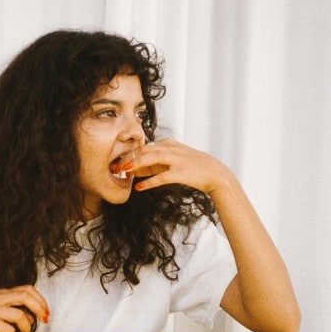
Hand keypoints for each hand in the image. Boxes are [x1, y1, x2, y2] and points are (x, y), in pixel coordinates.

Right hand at [0, 285, 49, 331]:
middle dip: (40, 308)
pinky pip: (8, 330)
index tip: (46, 313)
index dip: (40, 300)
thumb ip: (13, 312)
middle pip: (26, 296)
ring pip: (19, 315)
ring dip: (27, 328)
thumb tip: (33, 317)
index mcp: (0, 294)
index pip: (27, 289)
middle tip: (44, 320)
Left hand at [114, 139, 231, 195]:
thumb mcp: (175, 160)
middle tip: (114, 166)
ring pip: (150, 159)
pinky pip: (161, 177)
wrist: (216, 174)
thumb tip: (137, 169)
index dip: (130, 153)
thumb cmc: (195, 168)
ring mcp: (176, 160)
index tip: (117, 161)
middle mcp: (171, 149)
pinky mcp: (181, 173)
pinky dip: (148, 182)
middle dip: (128, 157)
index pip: (145, 147)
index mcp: (169, 144)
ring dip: (135, 165)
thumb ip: (157, 163)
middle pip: (144, 150)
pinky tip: (139, 187)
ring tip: (123, 172)